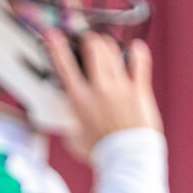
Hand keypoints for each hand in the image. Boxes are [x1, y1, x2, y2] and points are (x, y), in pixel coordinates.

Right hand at [45, 31, 161, 159]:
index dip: (57, 47)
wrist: (126, 158)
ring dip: (107, 44)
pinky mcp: (139, 90)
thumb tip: (68, 119)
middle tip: (88, 40)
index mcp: (79, 100)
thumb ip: (70, 122)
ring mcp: (121, 87)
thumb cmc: (99, 152)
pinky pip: (140, 62)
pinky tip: (135, 48)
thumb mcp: (74, 137)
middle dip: (89, 40)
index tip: (53, 35)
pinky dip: (137, 52)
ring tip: (105, 44)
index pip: (65, 66)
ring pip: (113, 52)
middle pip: (93, 50)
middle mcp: (99, 89)